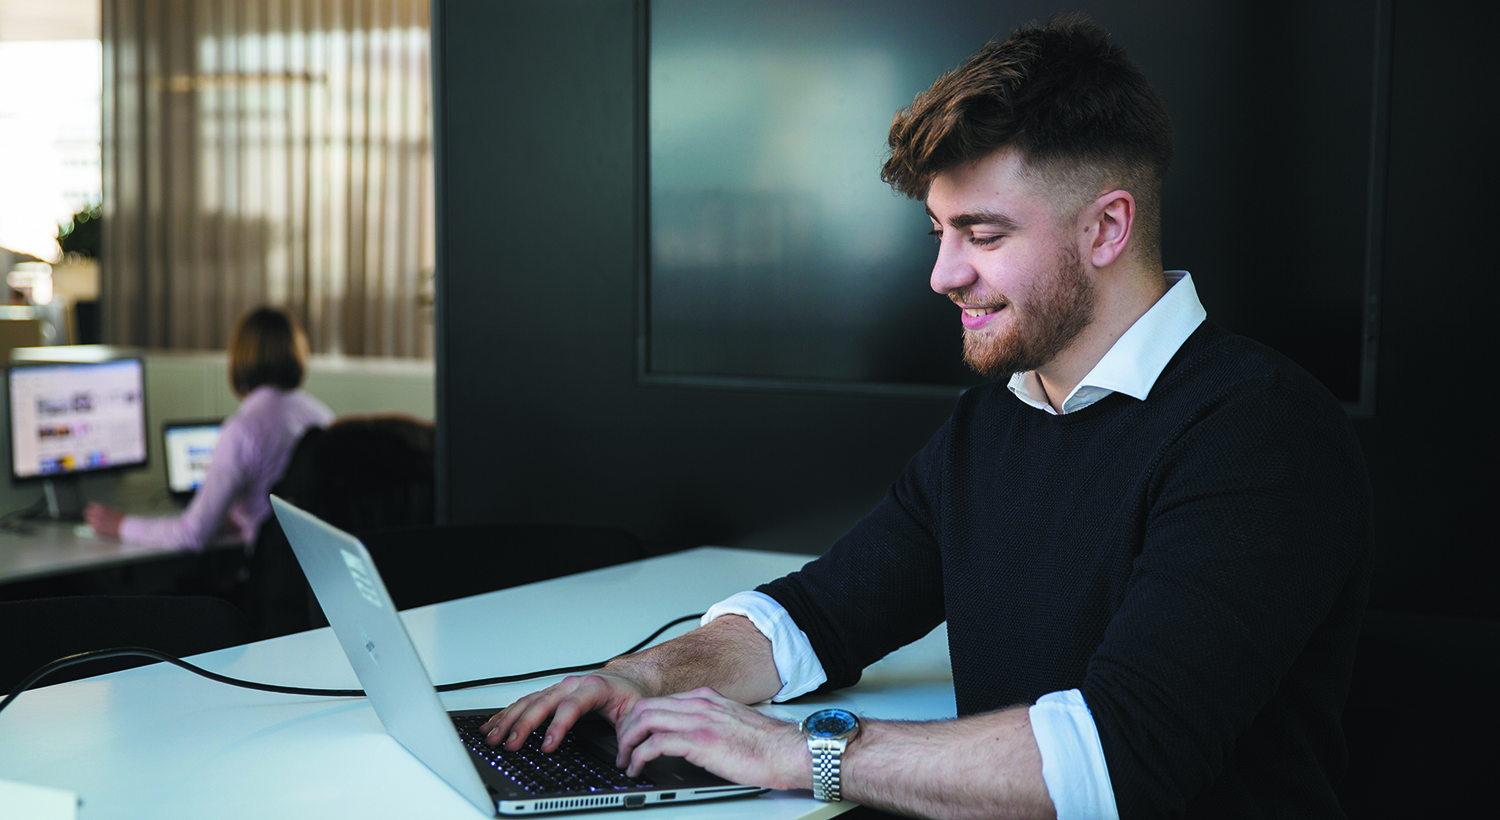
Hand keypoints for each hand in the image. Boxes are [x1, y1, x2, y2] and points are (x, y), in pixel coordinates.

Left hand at [85, 503, 124, 538]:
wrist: (126, 526)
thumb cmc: (121, 518)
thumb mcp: (112, 510)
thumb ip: (103, 510)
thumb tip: (97, 512)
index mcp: (100, 508)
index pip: (90, 506)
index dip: (91, 509)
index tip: (91, 511)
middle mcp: (95, 515)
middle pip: (86, 514)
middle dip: (89, 516)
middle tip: (93, 518)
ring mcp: (95, 523)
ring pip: (89, 522)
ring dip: (93, 522)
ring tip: (102, 524)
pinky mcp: (97, 531)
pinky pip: (94, 529)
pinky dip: (98, 529)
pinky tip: (105, 529)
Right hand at [481, 671, 647, 752]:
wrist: (627, 677)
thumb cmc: (628, 693)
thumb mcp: (636, 713)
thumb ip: (628, 737)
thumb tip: (622, 760)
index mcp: (594, 687)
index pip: (572, 706)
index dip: (558, 726)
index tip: (547, 746)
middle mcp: (572, 685)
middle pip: (543, 702)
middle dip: (524, 724)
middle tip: (511, 744)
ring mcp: (559, 688)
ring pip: (529, 701)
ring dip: (509, 719)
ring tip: (493, 736)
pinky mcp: (551, 694)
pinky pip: (525, 701)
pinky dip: (508, 713)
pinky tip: (494, 724)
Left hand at [613, 686, 806, 789]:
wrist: (788, 750)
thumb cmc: (766, 745)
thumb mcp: (731, 723)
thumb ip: (710, 723)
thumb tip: (691, 738)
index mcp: (706, 698)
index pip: (659, 701)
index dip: (638, 719)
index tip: (633, 737)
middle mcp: (699, 704)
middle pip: (645, 707)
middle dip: (626, 729)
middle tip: (622, 750)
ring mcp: (698, 721)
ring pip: (644, 720)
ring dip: (627, 743)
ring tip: (625, 761)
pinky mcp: (699, 741)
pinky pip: (655, 744)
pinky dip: (639, 756)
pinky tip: (638, 767)